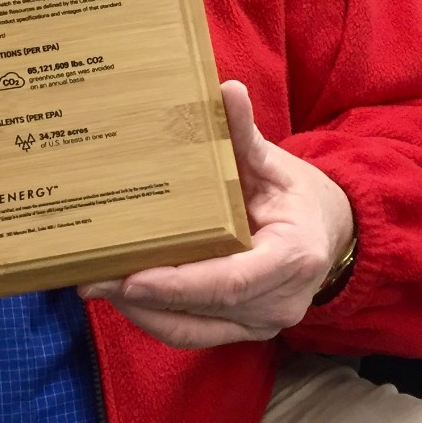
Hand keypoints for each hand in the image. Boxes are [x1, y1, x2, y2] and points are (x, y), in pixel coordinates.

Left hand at [78, 80, 353, 347]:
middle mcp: (280, 301)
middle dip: (145, 297)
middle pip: (204, 307)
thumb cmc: (297, 194)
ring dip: (142, 312)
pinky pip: (195, 333)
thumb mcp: (275, 162)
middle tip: (91, 277)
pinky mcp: (245, 329)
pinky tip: (123, 295)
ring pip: (193, 329)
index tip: (132, 279)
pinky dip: (157, 318)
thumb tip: (227, 89)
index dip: (179, 284)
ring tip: (96, 284)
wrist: (331, 232)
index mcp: (292, 257)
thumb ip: (245, 134)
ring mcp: (264, 322)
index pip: (230, 280)